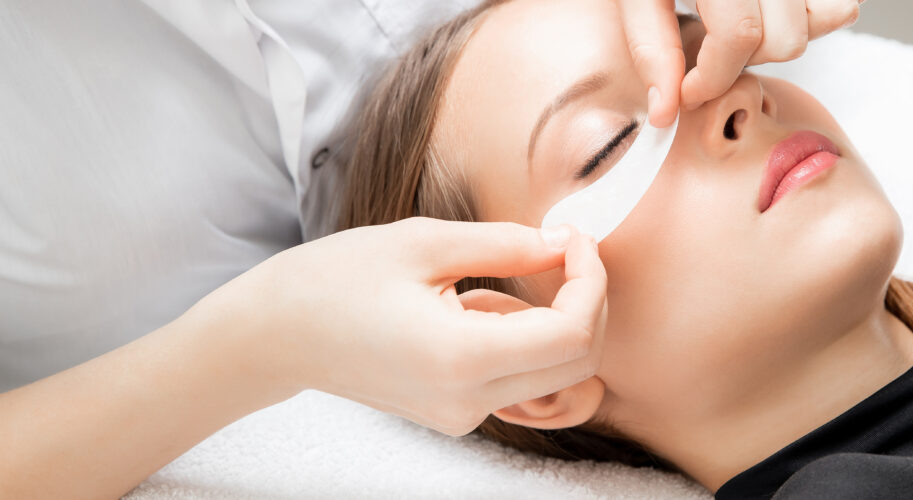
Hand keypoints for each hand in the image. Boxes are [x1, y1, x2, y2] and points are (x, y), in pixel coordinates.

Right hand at [209, 218, 606, 435]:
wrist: (278, 334)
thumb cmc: (336, 279)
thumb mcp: (423, 241)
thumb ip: (506, 243)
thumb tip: (566, 243)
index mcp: (460, 359)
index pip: (573, 336)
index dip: (592, 282)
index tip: (574, 238)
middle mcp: (469, 402)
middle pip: (578, 366)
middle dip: (589, 303)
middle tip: (561, 249)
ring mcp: (464, 417)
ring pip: (556, 376)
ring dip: (552, 324)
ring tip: (483, 286)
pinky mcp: (458, 415)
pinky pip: (523, 384)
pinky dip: (525, 345)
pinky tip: (478, 313)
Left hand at [616, 0, 862, 126]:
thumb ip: (651, 49)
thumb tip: (666, 112)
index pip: (738, 35)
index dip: (712, 79)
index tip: (688, 93)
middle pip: (785, 38)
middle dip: (743, 62)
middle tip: (711, 51)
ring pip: (816, 24)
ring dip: (774, 41)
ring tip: (737, 28)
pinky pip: (840, 4)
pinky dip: (810, 18)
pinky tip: (767, 16)